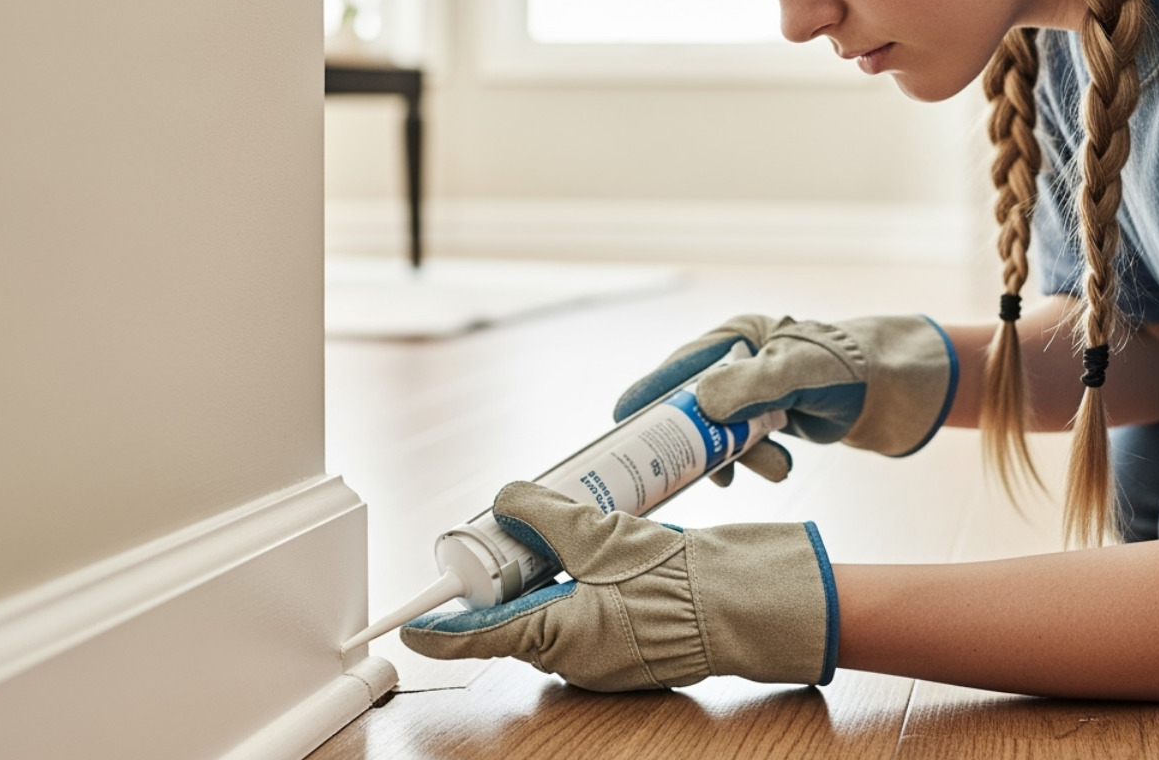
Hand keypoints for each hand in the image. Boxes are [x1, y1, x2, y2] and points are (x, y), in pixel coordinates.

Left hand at [401, 481, 838, 691]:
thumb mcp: (603, 535)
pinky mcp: (628, 648)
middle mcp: (574, 660)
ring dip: (553, 578)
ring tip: (575, 535)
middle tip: (510, 538)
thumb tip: (508, 499)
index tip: (409, 627)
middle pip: (515, 620)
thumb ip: (547, 515)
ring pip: (553, 615)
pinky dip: (584, 587)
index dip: (440, 630)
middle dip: (509, 580)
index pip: (479, 637)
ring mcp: (603, 658)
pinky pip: (588, 618)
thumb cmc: (682, 581)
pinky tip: (605, 556)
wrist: (749, 605)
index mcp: (558, 640)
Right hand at [613, 315, 957, 485]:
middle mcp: (737, 362)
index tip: (619, 424)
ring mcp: (752, 392)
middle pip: (691, 406)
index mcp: (735, 337)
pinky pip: (743, 446)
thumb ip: (752, 385)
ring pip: (719, 433)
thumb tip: (699, 404)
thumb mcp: (798, 370)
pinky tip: (774, 468)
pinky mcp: (768, 418)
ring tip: (773, 466)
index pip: (678, 367)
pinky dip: (754, 462)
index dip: (647, 396)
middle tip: (675, 471)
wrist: (894, 388)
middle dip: (693, 440)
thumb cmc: (847, 365)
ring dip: (737, 457)